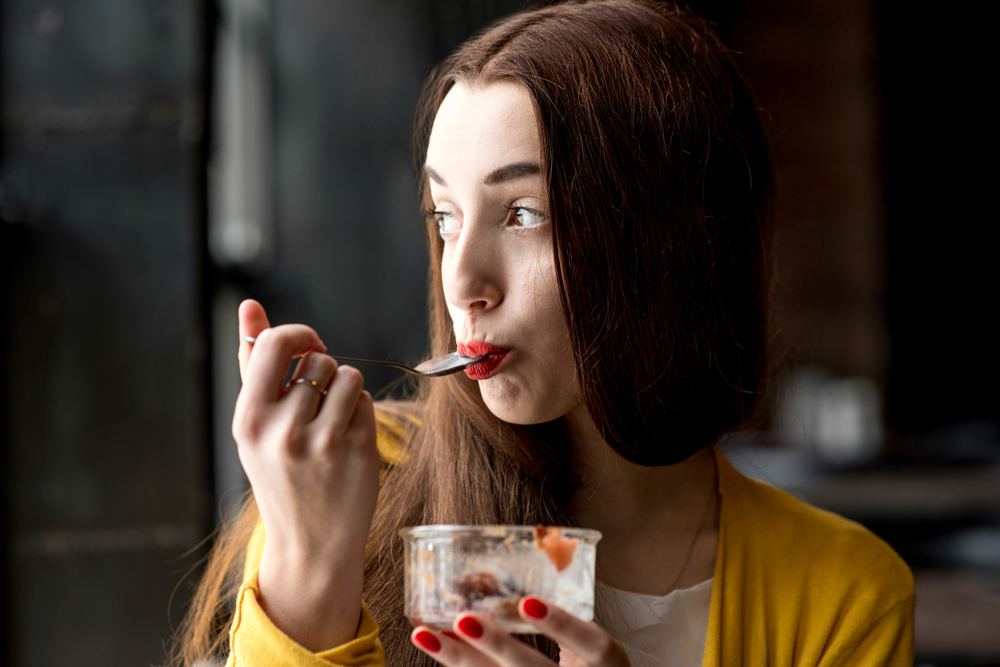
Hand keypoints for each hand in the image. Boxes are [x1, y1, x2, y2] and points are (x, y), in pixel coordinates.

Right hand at [233, 299, 379, 650]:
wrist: (310, 545)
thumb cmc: (281, 476)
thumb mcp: (255, 426)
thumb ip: (253, 363)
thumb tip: (250, 307)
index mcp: (248, 419)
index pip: (277, 343)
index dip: (300, 335)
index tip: (310, 346)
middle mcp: (282, 429)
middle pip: (319, 359)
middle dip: (324, 372)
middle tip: (316, 406)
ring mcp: (323, 441)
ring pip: (349, 375)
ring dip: (346, 391)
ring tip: (332, 423)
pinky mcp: (358, 449)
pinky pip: (367, 401)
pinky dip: (361, 413)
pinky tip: (348, 441)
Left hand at [410, 597, 629, 666]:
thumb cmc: (590, 661)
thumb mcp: (592, 641)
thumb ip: (566, 611)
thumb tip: (518, 561)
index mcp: (607, 665)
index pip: (593, 645)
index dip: (562, 626)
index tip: (528, 603)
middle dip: (497, 647)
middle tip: (463, 620)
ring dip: (458, 660)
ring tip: (425, 634)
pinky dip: (456, 666)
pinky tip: (433, 646)